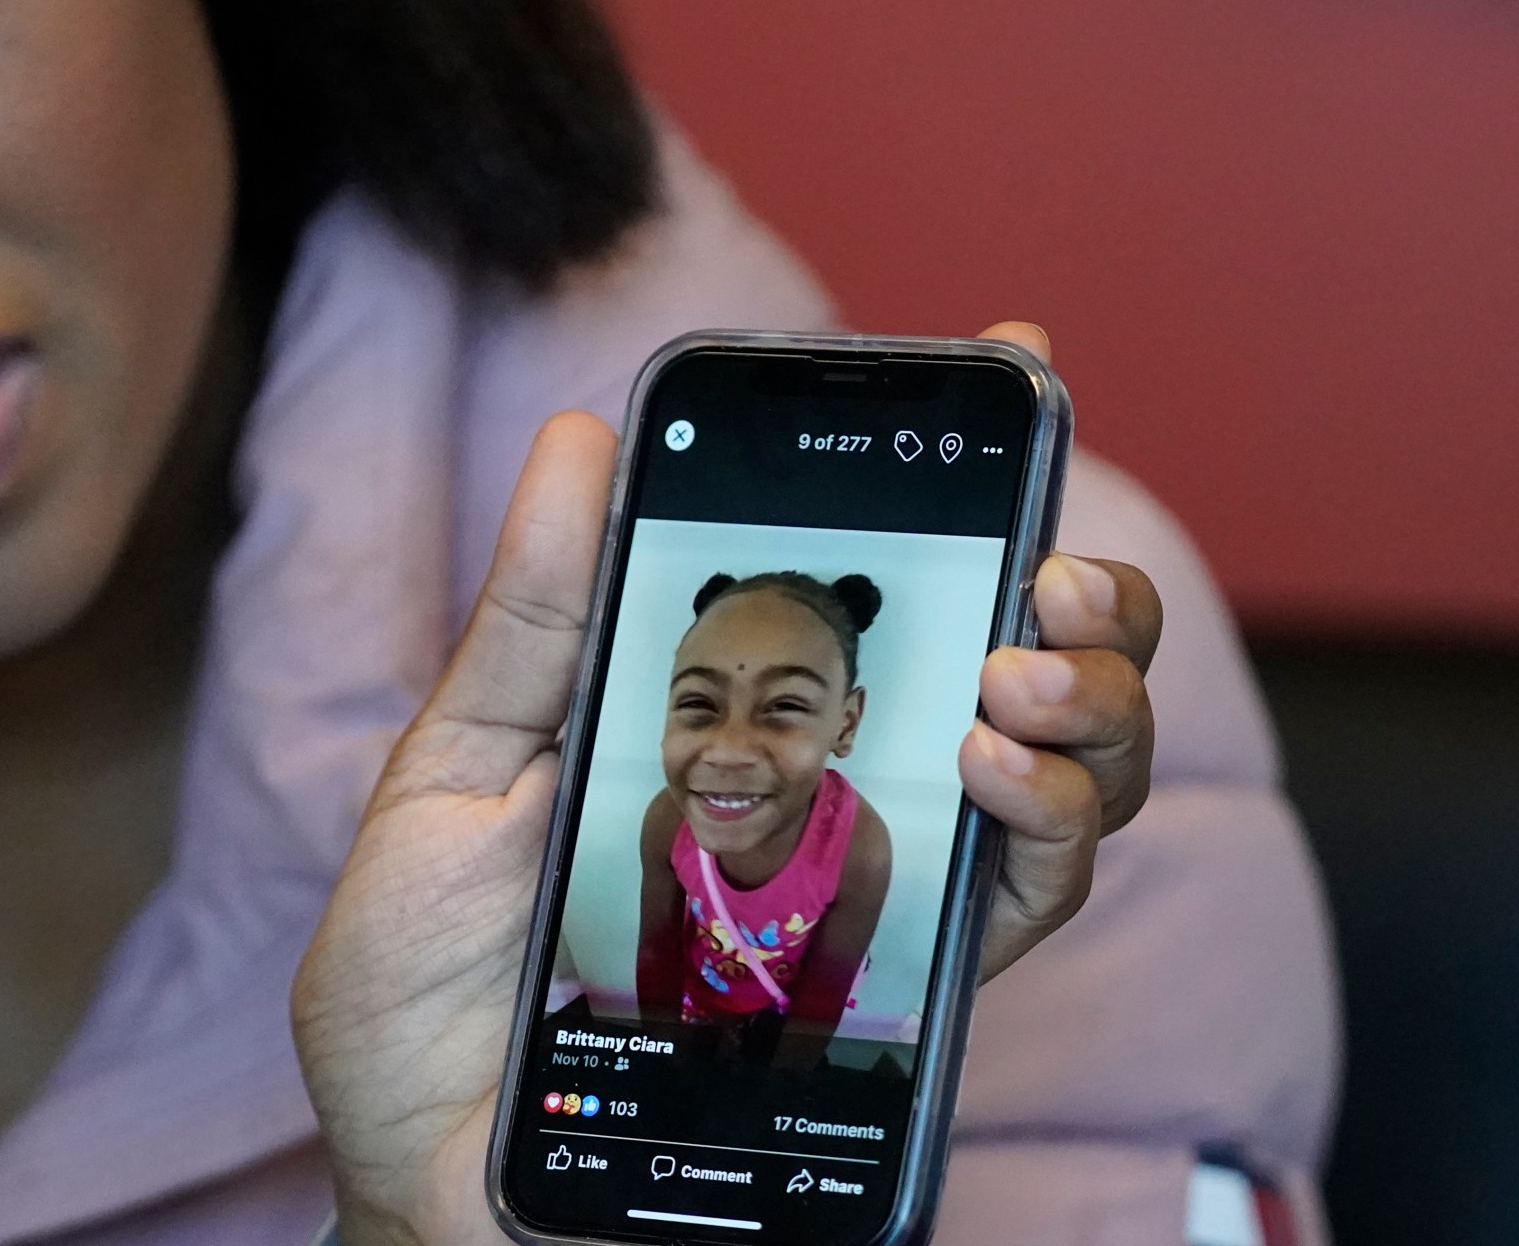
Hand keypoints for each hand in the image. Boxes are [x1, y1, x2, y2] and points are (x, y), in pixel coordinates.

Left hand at [291, 324, 1159, 1244]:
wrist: (433, 1177)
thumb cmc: (429, 990)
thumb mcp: (453, 776)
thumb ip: (536, 620)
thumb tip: (575, 436)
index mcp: (737, 720)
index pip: (878, 583)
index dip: (959, 471)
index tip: (1011, 355)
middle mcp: (839, 793)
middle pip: (1023, 664)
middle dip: (1079, 586)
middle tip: (1044, 554)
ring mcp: (884, 891)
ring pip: (1069, 772)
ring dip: (1088, 694)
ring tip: (1021, 667)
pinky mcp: (904, 995)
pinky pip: (1033, 901)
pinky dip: (1051, 820)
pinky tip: (998, 764)